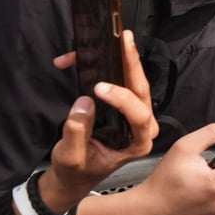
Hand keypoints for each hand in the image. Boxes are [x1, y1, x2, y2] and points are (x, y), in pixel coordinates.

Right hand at [41, 30, 157, 213]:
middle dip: (132, 64)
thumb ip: (77, 133)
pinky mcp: (125, 106)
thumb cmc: (77, 169)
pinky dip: (104, 68)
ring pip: (134, 83)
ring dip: (123, 60)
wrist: (75, 174)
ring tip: (115, 40)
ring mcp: (136, 114)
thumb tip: (84, 103)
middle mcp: (143, 127)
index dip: (122, 99)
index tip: (99, 87)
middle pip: (142, 91)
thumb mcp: (71, 158)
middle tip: (124, 41)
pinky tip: (82, 59)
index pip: (139, 116)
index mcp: (137, 143)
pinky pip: (122, 83)